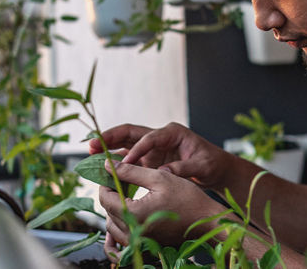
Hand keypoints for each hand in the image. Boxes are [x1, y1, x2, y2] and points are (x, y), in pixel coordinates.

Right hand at [88, 122, 232, 187]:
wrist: (216, 170)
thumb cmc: (212, 163)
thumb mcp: (202, 166)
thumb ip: (183, 169)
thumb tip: (163, 174)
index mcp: (172, 132)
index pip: (149, 138)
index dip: (136, 150)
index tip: (124, 163)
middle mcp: (159, 136)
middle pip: (130, 133)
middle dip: (111, 137)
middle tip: (92, 143)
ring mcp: (152, 148)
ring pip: (126, 145)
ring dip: (108, 148)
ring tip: (90, 152)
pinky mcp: (149, 159)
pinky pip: (129, 159)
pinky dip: (116, 163)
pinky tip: (103, 169)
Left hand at [97, 162, 224, 250]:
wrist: (206, 220)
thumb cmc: (187, 198)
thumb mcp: (159, 178)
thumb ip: (130, 171)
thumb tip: (108, 165)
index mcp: (135, 214)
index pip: (105, 197)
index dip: (105, 182)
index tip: (112, 172)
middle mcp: (133, 232)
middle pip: (108, 211)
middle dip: (111, 194)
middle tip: (121, 180)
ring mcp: (139, 241)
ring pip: (113, 225)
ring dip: (116, 209)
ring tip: (127, 194)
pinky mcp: (144, 245)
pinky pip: (123, 237)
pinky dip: (122, 224)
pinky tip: (131, 212)